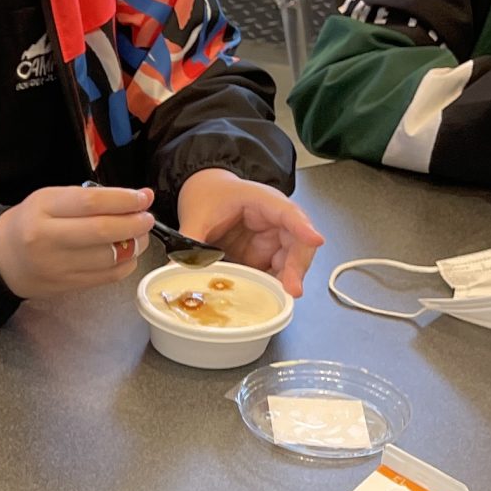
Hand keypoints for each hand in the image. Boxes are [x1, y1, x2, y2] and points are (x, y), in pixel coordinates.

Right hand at [0, 183, 156, 299]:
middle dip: (134, 223)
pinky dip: (126, 264)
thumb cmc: (31, 223)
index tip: (143, 197)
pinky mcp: (67, 285)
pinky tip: (127, 254)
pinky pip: (108, 276)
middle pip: (102, 231)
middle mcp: (48, 239)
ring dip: (135, 245)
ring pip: (109, 257)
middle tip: (147, 218)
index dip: (123, 200)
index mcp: (43, 210)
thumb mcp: (50, 199)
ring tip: (139, 235)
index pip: (90, 202)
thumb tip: (138, 198)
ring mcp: (57, 266)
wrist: (3, 259)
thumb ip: (91, 198)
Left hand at [175, 168, 325, 297]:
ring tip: (282, 297)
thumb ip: (190, 239)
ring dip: (289, 278)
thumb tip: (176, 268)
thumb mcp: (196, 215)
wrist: (207, 193)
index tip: (314, 240)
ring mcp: (272, 239)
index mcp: (262, 200)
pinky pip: (277, 271)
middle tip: (292, 288)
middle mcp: (275, 220)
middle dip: (297, 265)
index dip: (302, 227)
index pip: (288, 212)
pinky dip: (276, 284)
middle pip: (298, 241)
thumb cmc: (210, 195)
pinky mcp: (266, 255)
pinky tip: (271, 296)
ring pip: (292, 259)